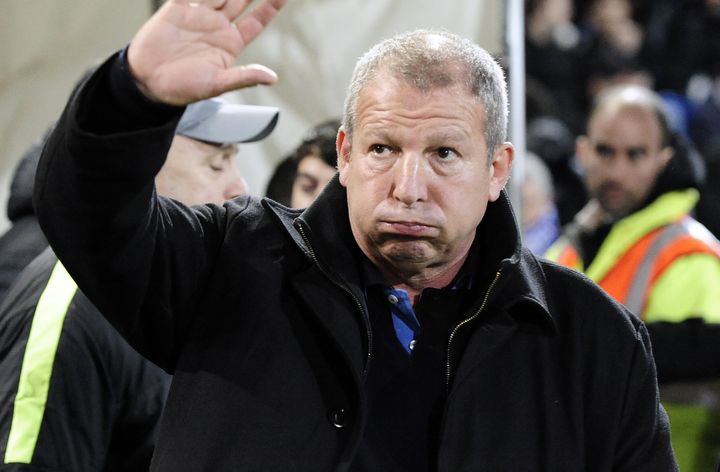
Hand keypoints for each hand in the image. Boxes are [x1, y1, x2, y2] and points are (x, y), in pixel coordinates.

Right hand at [127, 0, 286, 104]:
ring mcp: (199, 14)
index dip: (270, 6)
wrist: (147, 82)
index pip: (257, 20)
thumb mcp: (216, 84)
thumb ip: (244, 77)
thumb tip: (272, 78)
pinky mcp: (177, 7)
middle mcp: (218, 25)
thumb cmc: (182, 87)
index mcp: (231, 43)